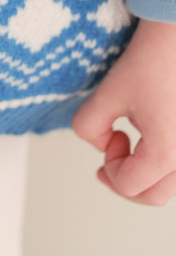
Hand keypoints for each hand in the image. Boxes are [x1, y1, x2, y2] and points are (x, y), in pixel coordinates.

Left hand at [71, 16, 175, 205]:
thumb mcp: (107, 93)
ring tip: (132, 141)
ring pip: (168, 185)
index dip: (108, 167)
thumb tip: (102, 146)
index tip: (111, 135)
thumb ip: (88, 127)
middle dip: (125, 178)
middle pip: (152, 196)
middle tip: (112, 152)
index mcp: (168, 152)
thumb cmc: (151, 59)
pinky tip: (151, 137)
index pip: (128, 186)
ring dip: (145, 172)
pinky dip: (162, 163)